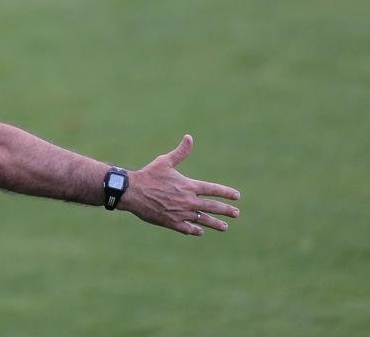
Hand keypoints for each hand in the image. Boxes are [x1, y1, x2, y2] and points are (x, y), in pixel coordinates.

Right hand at [120, 134, 240, 235]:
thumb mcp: (165, 161)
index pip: (213, 189)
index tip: (237, 196)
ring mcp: (180, 213)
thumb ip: (180, 152)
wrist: (132, 192)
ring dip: (215, 223)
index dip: (226, 193)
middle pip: (213, 207)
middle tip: (236, 214)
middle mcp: (188, 200)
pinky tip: (200, 231)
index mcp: (188, 185)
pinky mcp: (171, 222)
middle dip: (226, 210)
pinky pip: (187, 228)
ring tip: (225, 227)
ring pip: (203, 220)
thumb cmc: (148, 175)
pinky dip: (195, 230)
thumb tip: (189, 137)